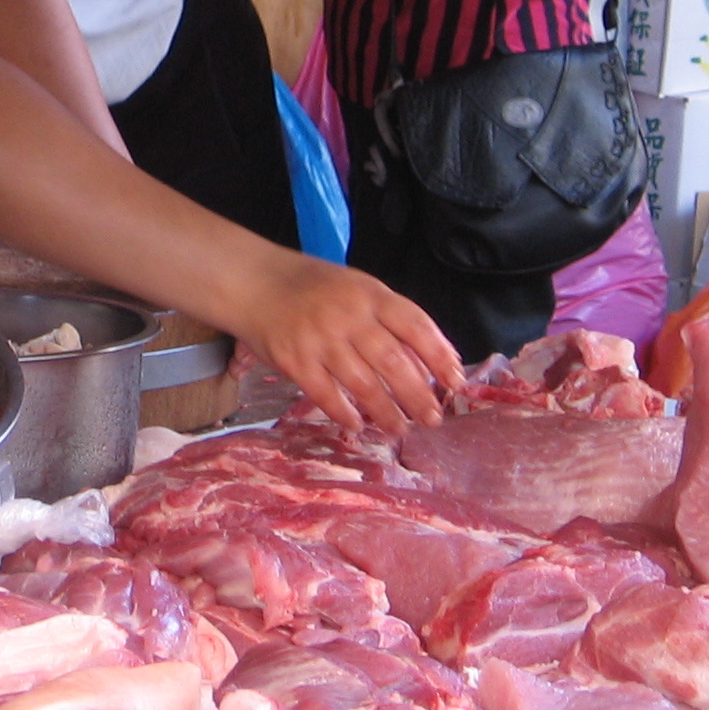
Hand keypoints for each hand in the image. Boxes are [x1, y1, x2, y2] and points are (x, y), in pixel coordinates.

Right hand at [230, 254, 461, 432]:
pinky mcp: (295, 361)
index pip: (415, 325)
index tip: (456, 381)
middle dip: (418, 395)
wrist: (252, 281)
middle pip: (394, 362)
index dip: (440, 356)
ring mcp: (320, 340)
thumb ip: (387, 317)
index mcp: (369, 294)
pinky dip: (345, 414)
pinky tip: (356, 425)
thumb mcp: (355, 287)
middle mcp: (348, 316)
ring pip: (363, 385)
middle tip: (432, 418)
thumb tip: (428, 358)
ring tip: (399, 428)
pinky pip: (327, 395)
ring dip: (386, 412)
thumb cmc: (311, 286)